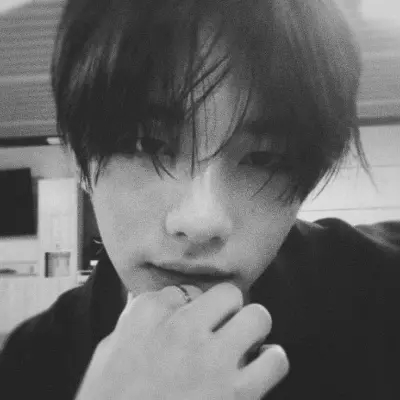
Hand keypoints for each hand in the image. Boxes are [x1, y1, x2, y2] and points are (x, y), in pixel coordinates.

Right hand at [75, 282, 288, 399]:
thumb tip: (165, 302)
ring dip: (252, 329)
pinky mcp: (237, 395)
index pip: (184, 289)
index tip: (188, 320)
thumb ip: (136, 320)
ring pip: (258, 317)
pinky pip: (276, 361)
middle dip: (227, 308)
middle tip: (221, 325)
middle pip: (228, 293)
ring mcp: (212, 361)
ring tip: (244, 342)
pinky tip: (259, 368)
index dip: (189, 306)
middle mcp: (182, 329)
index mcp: (147, 316)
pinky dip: (271, 361)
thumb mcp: (109, 351)